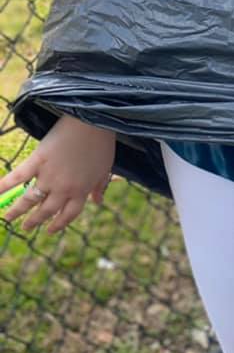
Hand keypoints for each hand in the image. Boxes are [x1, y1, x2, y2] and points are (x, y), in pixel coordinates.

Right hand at [0, 115, 115, 234]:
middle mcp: (63, 189)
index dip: (58, 224)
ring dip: (17, 210)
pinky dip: (4, 185)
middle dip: (35, 221)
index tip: (50, 230)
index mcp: (81, 191)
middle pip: (46, 210)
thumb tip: (98, 202)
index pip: (68, 215)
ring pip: (29, 199)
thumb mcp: (105, 168)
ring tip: (8, 218)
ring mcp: (48, 176)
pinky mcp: (38, 160)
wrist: (93, 121)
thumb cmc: (102, 143)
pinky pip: (18, 176)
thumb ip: (99, 186)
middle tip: (26, 227)